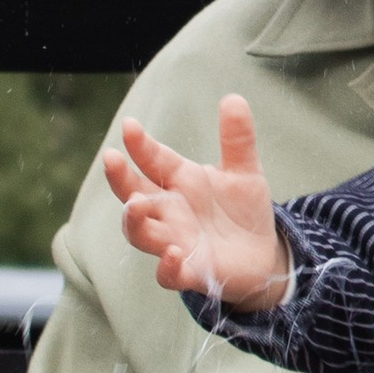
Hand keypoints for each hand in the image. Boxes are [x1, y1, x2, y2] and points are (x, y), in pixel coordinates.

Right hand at [104, 93, 289, 309]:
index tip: (130, 126)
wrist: (262, 255)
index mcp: (179, 182)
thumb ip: (238, 139)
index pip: (153, 160)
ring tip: (136, 204)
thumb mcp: (245, 171)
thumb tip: (233, 98)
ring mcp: (175, 241)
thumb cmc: (242, 211)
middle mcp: (169, 211)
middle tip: (111, 159)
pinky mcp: (189, 272)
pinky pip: (168, 274)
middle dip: (120, 179)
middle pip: (133, 194)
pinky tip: (172, 253)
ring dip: (133, 220)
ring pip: (140, 233)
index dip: (140, 144)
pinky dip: (166, 266)